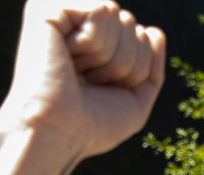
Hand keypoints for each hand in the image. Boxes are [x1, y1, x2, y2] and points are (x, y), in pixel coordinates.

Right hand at [3, 1, 165, 159]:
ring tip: (76, 72)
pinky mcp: (49, 8)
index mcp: (92, 44)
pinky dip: (93, 42)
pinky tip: (66, 56)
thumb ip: (150, 66)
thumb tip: (154, 31)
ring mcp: (61, 13)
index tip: (101, 90)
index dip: (135, 70)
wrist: (58, 133)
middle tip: (88, 82)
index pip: (141, 38)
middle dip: (123, 62)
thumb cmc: (91, 125)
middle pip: (131, 25)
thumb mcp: (134, 101)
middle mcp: (75, 25)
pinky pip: (101, 9)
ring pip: (118, 15)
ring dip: (107, 56)